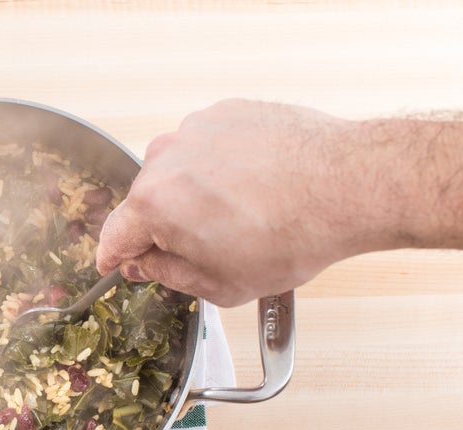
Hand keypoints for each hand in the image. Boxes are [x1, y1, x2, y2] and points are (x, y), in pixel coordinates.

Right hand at [96, 99, 361, 306]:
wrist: (349, 185)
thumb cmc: (291, 237)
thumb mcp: (220, 284)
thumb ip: (168, 275)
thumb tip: (144, 264)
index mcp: (154, 205)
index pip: (114, 236)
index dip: (114, 257)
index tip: (114, 263)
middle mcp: (166, 158)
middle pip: (146, 201)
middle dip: (164, 226)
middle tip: (202, 248)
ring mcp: (196, 130)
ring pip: (177, 171)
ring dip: (193, 194)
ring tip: (239, 215)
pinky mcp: (226, 112)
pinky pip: (207, 147)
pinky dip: (220, 167)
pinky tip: (254, 188)